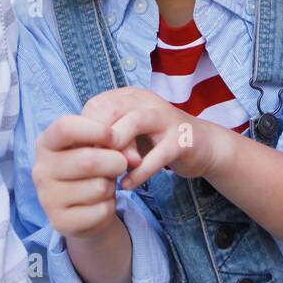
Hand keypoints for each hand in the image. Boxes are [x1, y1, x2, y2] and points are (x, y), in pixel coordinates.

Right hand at [33, 115, 141, 239]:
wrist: (81, 207)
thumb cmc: (89, 168)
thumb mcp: (94, 147)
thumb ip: (109, 142)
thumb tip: (129, 154)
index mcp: (45, 143)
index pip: (65, 128)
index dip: (96, 130)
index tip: (116, 137)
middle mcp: (40, 170)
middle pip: (87, 160)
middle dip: (115, 161)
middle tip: (121, 164)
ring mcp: (47, 198)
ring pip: (98, 187)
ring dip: (111, 185)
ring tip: (104, 185)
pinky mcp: (60, 222)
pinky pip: (101, 210)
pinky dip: (109, 206)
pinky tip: (100, 204)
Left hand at [81, 88, 230, 190]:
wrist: (202, 147)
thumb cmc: (157, 140)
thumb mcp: (129, 134)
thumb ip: (106, 139)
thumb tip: (79, 153)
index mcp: (130, 97)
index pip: (97, 105)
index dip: (85, 132)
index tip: (80, 157)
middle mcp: (147, 101)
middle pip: (113, 109)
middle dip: (99, 140)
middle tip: (91, 166)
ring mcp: (167, 118)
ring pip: (135, 123)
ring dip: (119, 150)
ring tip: (109, 174)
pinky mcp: (182, 140)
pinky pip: (157, 155)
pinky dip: (139, 173)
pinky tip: (127, 185)